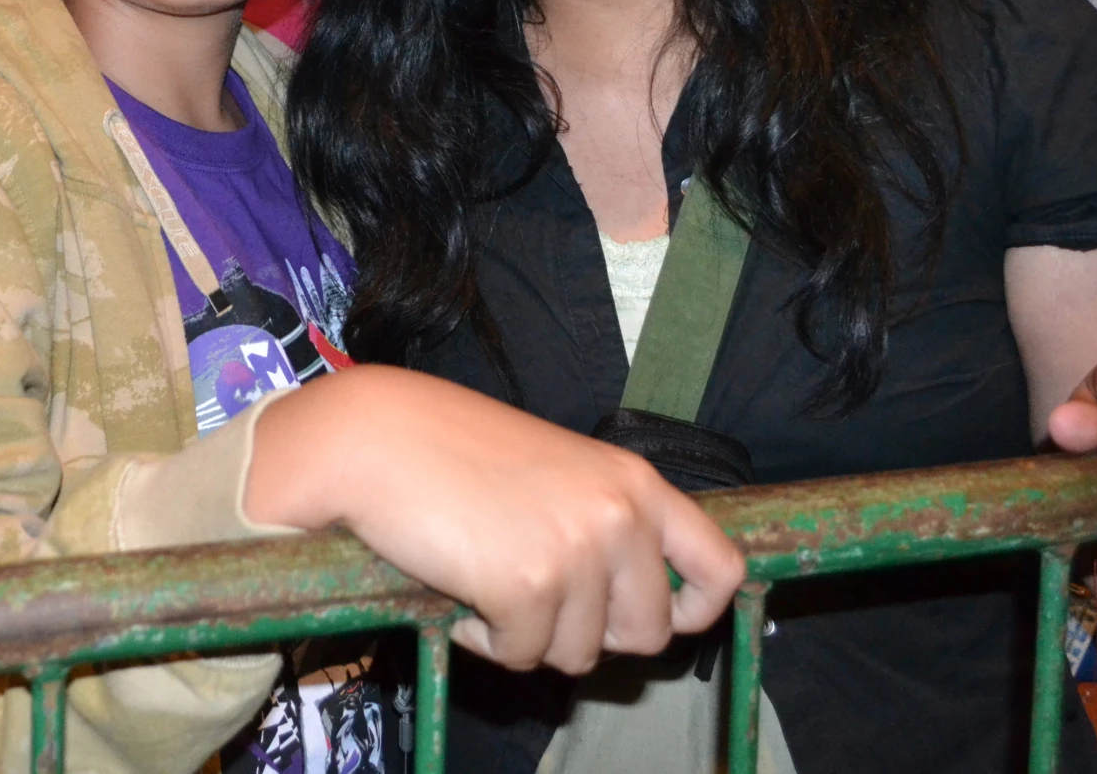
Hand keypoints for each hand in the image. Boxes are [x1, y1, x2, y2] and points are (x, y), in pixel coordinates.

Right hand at [247, 366, 744, 673]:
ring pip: (579, 654)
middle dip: (590, 635)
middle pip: (647, 633)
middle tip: (537, 598)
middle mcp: (619, 515)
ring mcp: (578, 551)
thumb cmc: (453, 451)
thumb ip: (605, 522)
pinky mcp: (528, 586)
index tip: (661, 620)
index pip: (720, 567)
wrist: (376, 440)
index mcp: (633, 482)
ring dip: (529, 635)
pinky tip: (461, 591)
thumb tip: (636, 609)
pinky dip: (487, 640)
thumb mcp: (557, 471)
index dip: (695, 612)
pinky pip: (522, 657)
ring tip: (486, 577)